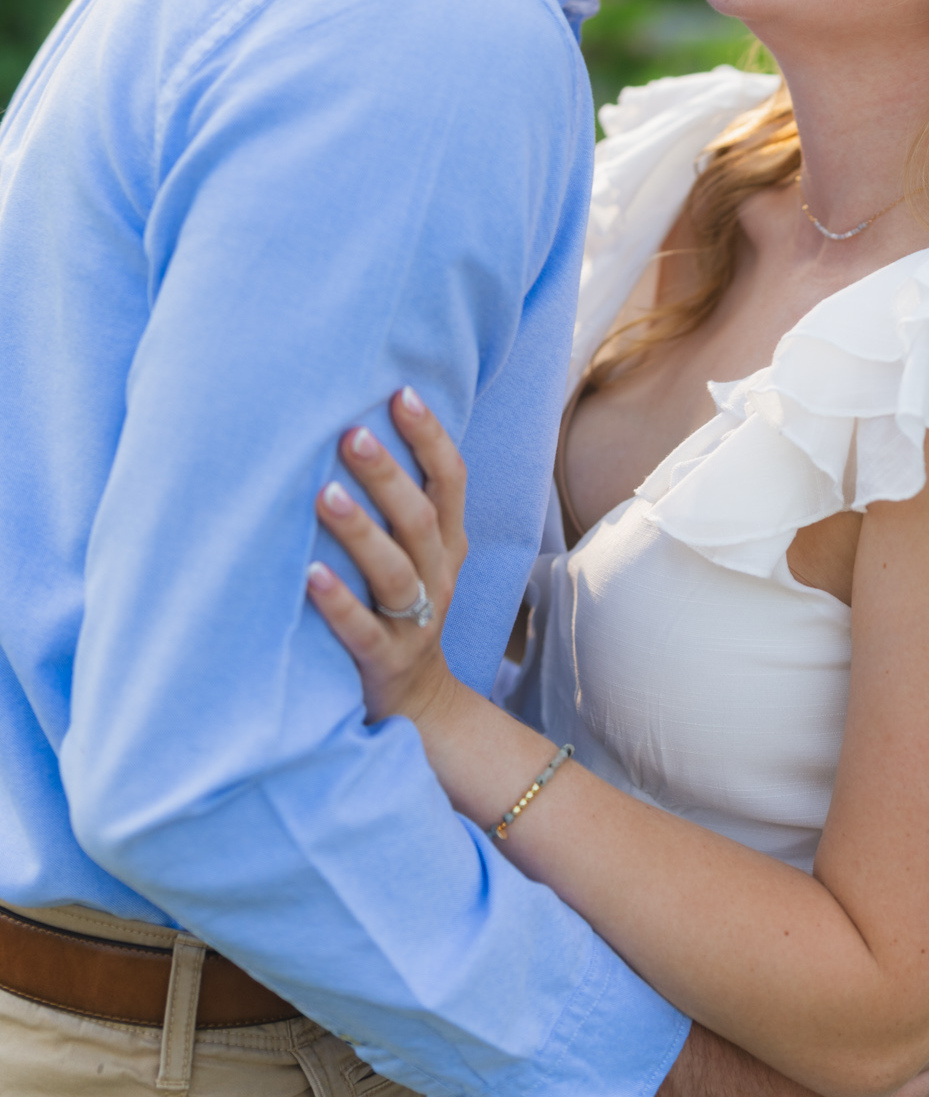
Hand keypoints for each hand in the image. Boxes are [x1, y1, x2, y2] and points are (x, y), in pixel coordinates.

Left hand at [305, 388, 468, 726]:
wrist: (419, 704)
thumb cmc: (400, 607)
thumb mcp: (416, 553)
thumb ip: (398, 503)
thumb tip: (352, 424)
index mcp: (448, 543)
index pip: (451, 481)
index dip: (430, 437)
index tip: (401, 393)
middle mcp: (438, 576)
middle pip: (420, 519)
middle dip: (387, 474)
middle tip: (349, 434)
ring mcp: (414, 622)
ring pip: (395, 571)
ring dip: (360, 531)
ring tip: (324, 495)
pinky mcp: (384, 661)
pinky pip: (362, 631)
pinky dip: (337, 602)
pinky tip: (308, 575)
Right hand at [639, 1024, 928, 1096]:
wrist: (680, 1082)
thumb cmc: (729, 1030)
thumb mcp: (790, 999)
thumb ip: (837, 996)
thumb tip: (867, 972)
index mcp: (863, 1058)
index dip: (917, 1027)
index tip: (906, 1015)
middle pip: (922, 1086)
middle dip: (908, 1065)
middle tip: (888, 1046)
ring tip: (873, 1086)